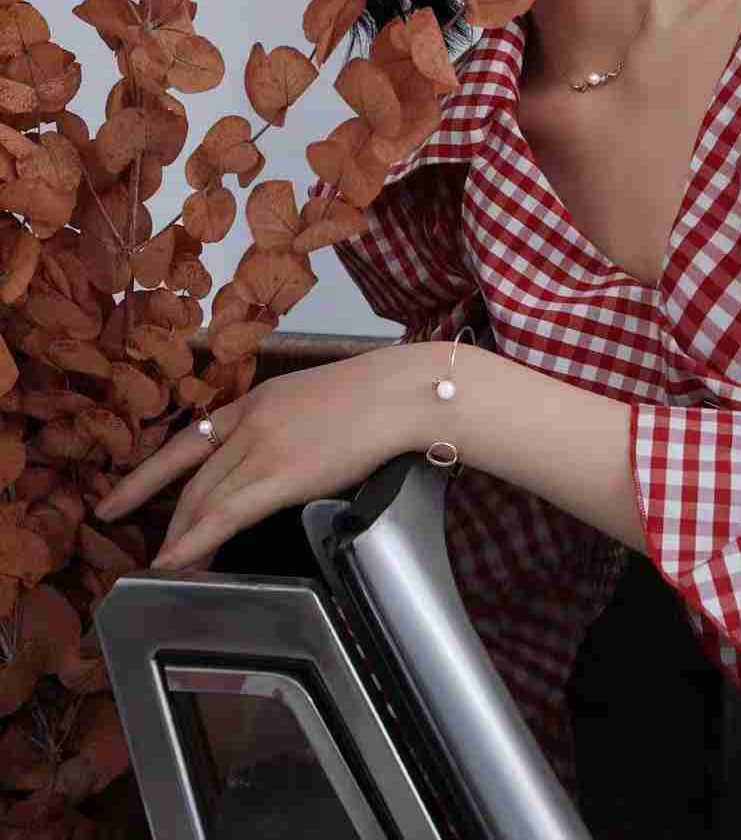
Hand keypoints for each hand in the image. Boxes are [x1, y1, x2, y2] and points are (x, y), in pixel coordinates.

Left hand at [93, 344, 419, 570]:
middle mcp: (250, 422)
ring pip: (204, 499)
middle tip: (147, 552)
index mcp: (256, 401)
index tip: (116, 499)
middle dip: (165, 518)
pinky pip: (226, 513)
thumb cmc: (377, 398)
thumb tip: (284, 458)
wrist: (401, 394)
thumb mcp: (314, 400)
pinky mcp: (282, 475)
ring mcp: (263, 447)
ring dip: (179, 538)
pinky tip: (175, 562)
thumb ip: (288, 426)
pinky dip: (194, 541)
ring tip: (164, 569)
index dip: (147, 475)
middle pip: (192, 478)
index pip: (189, 441)